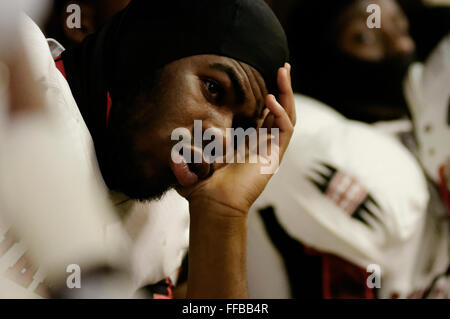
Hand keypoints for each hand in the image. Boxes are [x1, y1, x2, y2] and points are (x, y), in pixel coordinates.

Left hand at [180, 63, 295, 215]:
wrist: (213, 204)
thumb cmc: (203, 187)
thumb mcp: (192, 162)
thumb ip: (185, 153)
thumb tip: (176, 143)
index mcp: (248, 143)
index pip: (264, 116)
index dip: (268, 98)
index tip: (265, 78)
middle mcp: (262, 144)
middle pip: (279, 111)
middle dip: (282, 89)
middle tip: (283, 68)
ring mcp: (270, 149)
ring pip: (287, 116)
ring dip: (287, 94)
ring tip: (283, 71)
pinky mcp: (275, 155)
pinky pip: (285, 130)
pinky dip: (281, 113)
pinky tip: (271, 100)